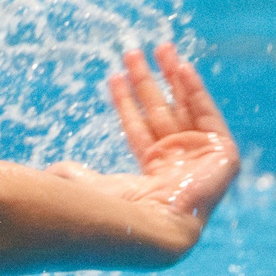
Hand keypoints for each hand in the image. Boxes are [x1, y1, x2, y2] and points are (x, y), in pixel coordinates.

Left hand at [55, 44, 238, 238]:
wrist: (149, 228)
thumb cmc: (117, 213)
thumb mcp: (90, 188)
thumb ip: (76, 175)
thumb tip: (53, 170)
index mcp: (151, 176)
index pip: (137, 129)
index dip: (126, 102)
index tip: (113, 76)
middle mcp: (177, 166)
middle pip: (162, 113)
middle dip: (148, 82)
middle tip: (133, 53)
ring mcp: (200, 161)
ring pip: (184, 108)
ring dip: (172, 77)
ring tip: (159, 47)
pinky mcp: (222, 156)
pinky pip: (208, 115)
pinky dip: (196, 90)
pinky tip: (181, 66)